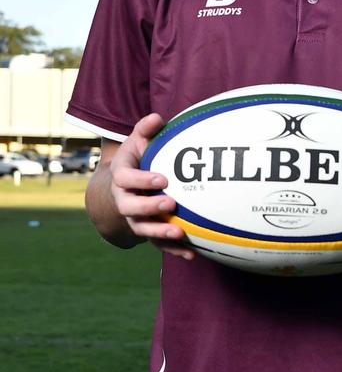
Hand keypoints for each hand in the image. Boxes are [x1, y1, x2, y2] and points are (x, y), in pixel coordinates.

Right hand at [110, 113, 194, 260]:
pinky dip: (173, 250)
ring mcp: (134, 217)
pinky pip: (157, 244)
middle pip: (130, 208)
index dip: (142, 180)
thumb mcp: (137, 141)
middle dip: (150, 207)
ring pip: (142, 229)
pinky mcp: (147, 230)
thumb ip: (145, 129)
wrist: (123, 185)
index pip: (126, 179)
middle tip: (170, 204)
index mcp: (121, 176)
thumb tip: (157, 118)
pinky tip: (191, 253)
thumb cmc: (136, 158)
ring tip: (179, 232)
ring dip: (159, 232)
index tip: (163, 179)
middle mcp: (123, 199)